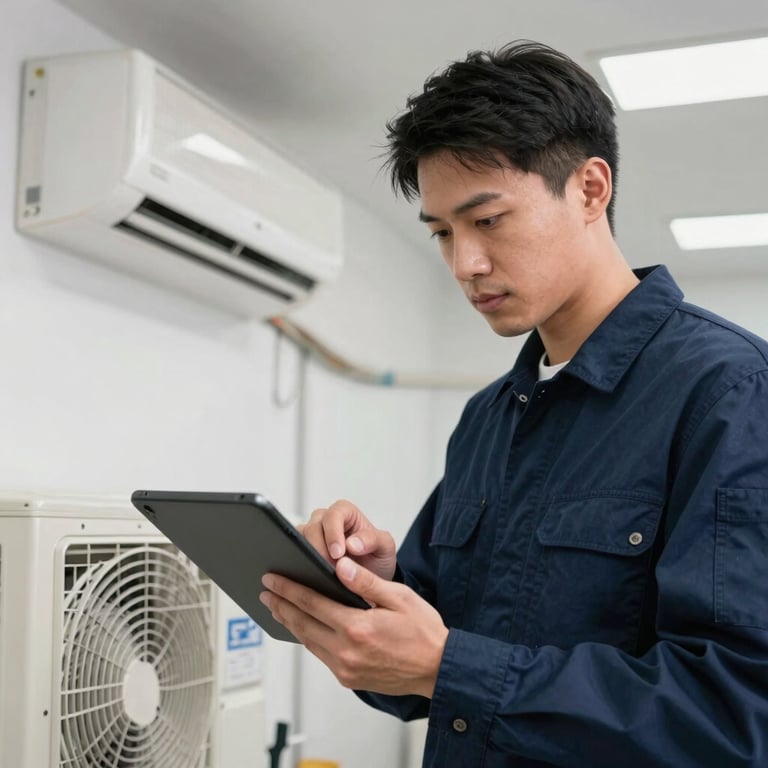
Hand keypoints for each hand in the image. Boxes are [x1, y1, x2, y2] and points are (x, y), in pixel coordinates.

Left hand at [260, 557, 448, 697]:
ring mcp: (345, 668)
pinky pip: (320, 655)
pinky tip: (303, 628)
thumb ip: (366, 582)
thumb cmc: (423, 631)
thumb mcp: (399, 598)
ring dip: (290, 622)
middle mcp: (346, 651)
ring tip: (277, 606)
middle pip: (302, 624)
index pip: (312, 603)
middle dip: (281, 605)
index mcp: (357, 628)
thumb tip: (340, 566)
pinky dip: (307, 638)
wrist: (438, 669)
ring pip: (308, 641)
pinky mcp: (348, 679)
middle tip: (265, 591)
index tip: (272, 579)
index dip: (289, 589)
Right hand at [298, 499, 396, 580]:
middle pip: (313, 528)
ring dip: (309, 560)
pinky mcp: (301, 552)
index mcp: (345, 512)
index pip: (334, 515)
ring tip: (322, 579)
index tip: (338, 553)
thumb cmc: (376, 557)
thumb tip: (352, 544)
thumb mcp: (384, 547)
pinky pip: (294, 555)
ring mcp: (311, 536)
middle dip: (320, 551)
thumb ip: (373, 540)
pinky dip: (301, 567)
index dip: (333, 533)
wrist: (370, 578)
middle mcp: (325, 520)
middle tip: (330, 571)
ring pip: (299, 540)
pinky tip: (309, 581)